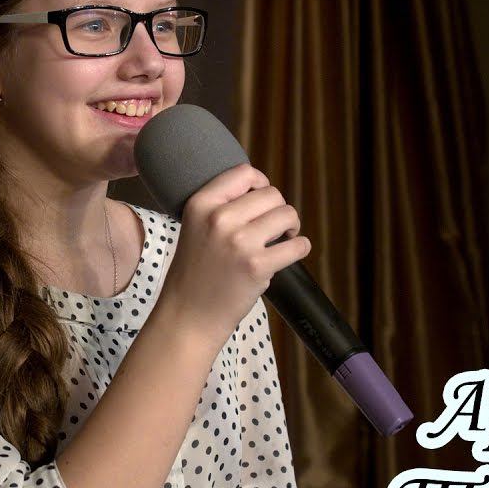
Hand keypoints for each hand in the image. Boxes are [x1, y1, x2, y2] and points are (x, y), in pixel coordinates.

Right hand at [160, 163, 310, 341]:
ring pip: (288, 215)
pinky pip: (297, 245)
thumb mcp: (195, 226)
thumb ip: (222, 206)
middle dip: (278, 209)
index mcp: (201, 204)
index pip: (244, 173)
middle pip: (272, 194)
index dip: (261, 183)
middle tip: (273, 228)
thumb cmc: (196, 272)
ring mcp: (239, 242)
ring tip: (282, 239)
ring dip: (291, 227)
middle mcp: (219, 218)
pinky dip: (300, 247)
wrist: (189, 314)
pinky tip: (289, 253)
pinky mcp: (257, 266)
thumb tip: (263, 190)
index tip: (262, 199)